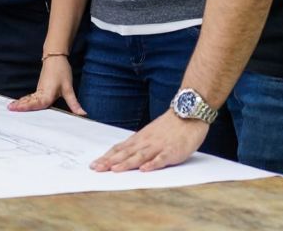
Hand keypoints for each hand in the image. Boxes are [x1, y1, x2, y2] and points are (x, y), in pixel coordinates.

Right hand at [7, 56, 84, 114]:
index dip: (27, 107)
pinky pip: (30, 96)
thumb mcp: (69, 88)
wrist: (55, 58)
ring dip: (20, 103)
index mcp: (47, 94)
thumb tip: (82, 114)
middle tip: (9, 109)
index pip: (37, 103)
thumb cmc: (61, 71)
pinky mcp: (39, 88)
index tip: (17, 109)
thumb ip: (74, 103)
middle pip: (29, 101)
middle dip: (20, 106)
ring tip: (10, 107)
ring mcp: (39, 90)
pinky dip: (24, 100)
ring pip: (28, 98)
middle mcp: (40, 92)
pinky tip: (21, 102)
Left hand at [90, 111, 208, 171]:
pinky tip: (145, 169)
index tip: (94, 165)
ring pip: (140, 155)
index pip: (119, 148)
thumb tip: (123, 154)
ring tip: (115, 170)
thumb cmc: (169, 126)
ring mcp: (158, 146)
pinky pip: (161, 158)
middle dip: (110, 161)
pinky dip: (153, 164)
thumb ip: (138, 144)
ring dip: (127, 163)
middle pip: (125, 153)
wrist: (188, 113)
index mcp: (139, 138)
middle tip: (96, 169)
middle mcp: (146, 142)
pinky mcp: (172, 151)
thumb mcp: (149, 133)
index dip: (106, 157)